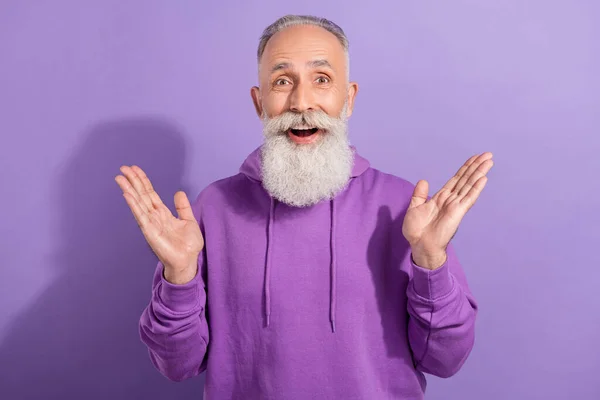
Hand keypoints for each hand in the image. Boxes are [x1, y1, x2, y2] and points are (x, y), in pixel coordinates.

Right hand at [115, 165, 203, 283]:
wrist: (188, 261)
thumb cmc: (188, 245)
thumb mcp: (189, 221)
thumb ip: (183, 207)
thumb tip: (178, 192)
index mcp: (163, 213)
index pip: (150, 193)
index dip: (143, 181)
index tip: (135, 169)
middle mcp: (154, 216)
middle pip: (141, 194)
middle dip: (133, 181)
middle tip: (123, 167)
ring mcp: (150, 223)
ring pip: (138, 202)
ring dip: (129, 189)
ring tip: (120, 178)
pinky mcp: (149, 231)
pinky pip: (140, 215)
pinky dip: (134, 204)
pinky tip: (127, 194)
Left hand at [402, 152, 493, 268]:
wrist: (419, 244)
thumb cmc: (417, 230)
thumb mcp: (414, 207)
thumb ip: (420, 194)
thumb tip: (423, 181)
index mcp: (441, 197)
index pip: (456, 179)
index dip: (465, 168)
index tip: (474, 158)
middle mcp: (451, 199)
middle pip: (466, 179)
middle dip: (476, 166)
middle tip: (488, 154)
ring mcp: (456, 205)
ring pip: (469, 185)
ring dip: (479, 173)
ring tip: (489, 161)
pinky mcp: (458, 212)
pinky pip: (468, 198)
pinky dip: (476, 188)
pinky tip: (483, 178)